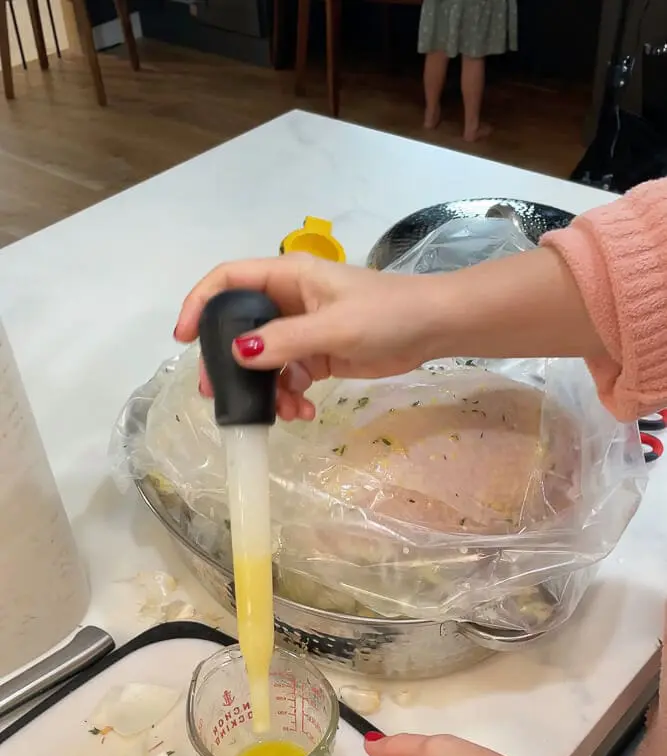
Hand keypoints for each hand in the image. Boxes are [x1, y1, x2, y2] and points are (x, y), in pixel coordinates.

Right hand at [173, 254, 443, 420]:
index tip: (183, 338)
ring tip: (280, 412)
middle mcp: (289, 300)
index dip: (200, 304)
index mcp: (287, 276)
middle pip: (239, 327)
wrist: (433, 328)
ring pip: (264, 359)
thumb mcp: (333, 326)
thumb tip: (237, 355)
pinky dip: (290, 396)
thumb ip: (285, 342)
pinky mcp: (318, 355)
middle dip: (228, 362)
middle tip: (217, 393)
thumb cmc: (386, 313)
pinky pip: (289, 377)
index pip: (228, 281)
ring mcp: (303, 329)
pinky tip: (303, 412)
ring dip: (266, 388)